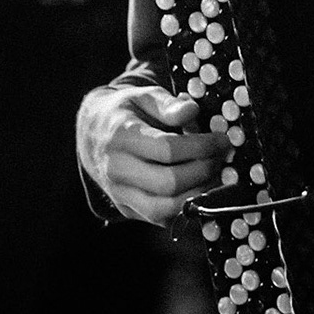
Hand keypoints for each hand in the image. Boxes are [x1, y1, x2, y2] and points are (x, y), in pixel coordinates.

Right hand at [77, 83, 230, 226]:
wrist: (91, 134)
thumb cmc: (125, 112)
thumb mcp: (142, 96)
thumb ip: (167, 103)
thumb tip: (192, 111)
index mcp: (120, 137)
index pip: (167, 149)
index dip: (201, 146)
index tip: (222, 140)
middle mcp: (116, 169)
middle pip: (168, 183)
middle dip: (204, 171)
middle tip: (222, 158)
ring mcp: (119, 193)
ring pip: (164, 208)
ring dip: (198, 194)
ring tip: (216, 175)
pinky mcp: (126, 208)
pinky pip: (160, 217)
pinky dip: (185, 208)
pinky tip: (201, 189)